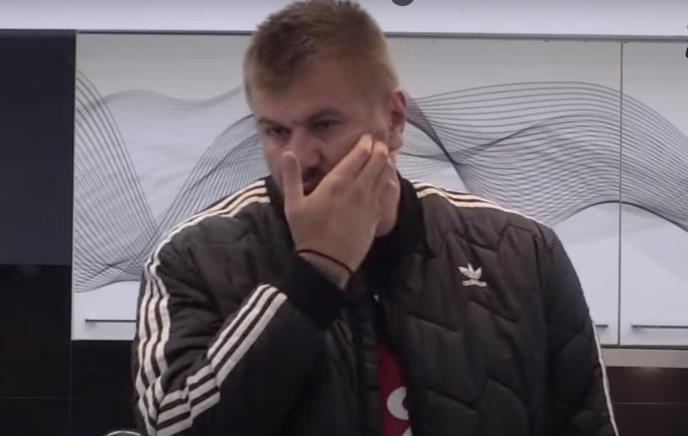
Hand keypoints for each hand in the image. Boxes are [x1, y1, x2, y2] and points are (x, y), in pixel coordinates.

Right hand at [282, 134, 394, 287]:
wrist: (326, 262)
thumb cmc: (307, 232)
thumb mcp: (293, 204)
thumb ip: (291, 176)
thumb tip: (288, 153)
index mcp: (338, 182)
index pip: (360, 154)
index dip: (366, 142)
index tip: (366, 136)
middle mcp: (358, 189)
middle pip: (377, 160)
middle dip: (379, 148)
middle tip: (377, 143)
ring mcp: (370, 202)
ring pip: (385, 174)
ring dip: (385, 162)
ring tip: (384, 156)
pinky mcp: (376, 216)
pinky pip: (386, 192)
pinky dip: (388, 181)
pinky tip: (386, 179)